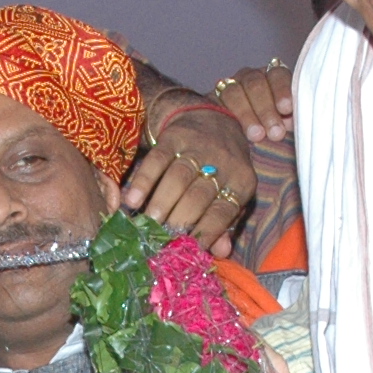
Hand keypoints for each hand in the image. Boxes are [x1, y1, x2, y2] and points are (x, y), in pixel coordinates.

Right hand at [124, 96, 255, 254]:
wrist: (212, 120)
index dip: (207, 232)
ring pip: (178, 177)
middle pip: (199, 195)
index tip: (188, 250)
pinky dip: (143, 181)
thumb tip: (220, 252)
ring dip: (161, 202)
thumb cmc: (222, 169)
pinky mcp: (175, 136)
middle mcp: (223, 163)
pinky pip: (157, 160)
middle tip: (162, 239)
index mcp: (241, 182)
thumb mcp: (231, 194)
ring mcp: (198, 147)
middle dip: (179, 219)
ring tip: (148, 223)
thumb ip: (225, 224)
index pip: (224, 211)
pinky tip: (131, 200)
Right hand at [218, 63, 293, 144]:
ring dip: (247, 115)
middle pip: (256, 84)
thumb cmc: (274, 132)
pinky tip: (237, 128)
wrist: (246, 145)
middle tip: (275, 133)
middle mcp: (253, 77)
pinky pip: (219, 100)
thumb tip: (289, 122)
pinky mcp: (216, 97)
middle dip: (266, 110)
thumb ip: (288, 121)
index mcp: (274, 77)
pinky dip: (231, 115)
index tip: (286, 109)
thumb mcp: (285, 125)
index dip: (282, 90)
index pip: (278, 75)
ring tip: (257, 136)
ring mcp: (233, 85)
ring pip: (235, 91)